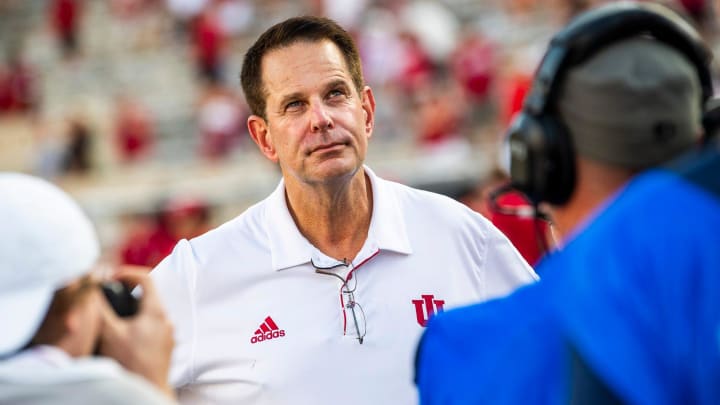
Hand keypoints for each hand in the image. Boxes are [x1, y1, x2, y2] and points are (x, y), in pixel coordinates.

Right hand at [97, 267, 174, 397]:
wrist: (148, 390)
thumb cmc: (130, 362)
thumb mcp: (110, 333)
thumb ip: (101, 309)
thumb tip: (93, 290)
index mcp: (156, 312)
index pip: (146, 278)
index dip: (127, 273)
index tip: (112, 277)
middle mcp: (166, 320)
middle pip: (147, 296)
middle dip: (127, 293)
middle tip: (108, 296)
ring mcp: (167, 334)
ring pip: (148, 313)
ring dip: (131, 311)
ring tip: (112, 318)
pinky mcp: (165, 346)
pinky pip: (151, 328)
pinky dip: (136, 325)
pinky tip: (121, 336)